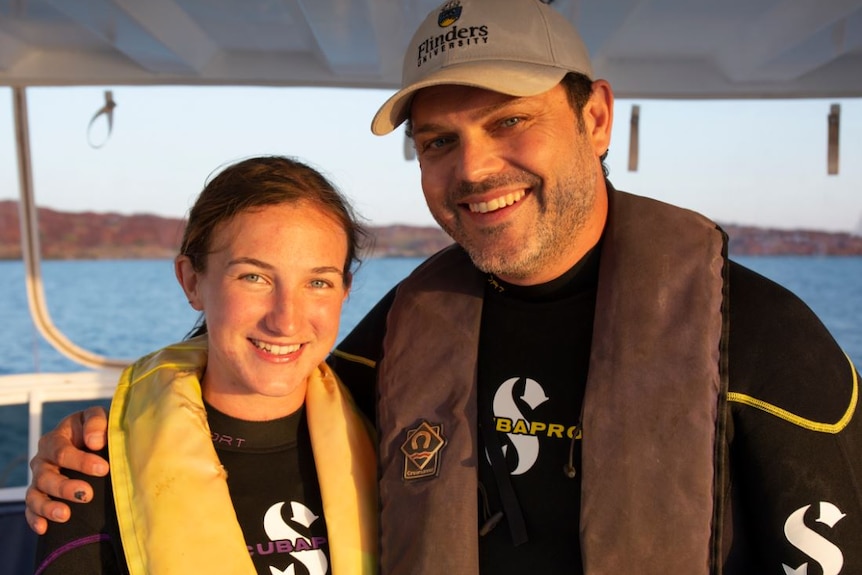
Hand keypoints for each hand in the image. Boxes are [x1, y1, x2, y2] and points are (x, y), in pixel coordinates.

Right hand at [25, 406, 109, 533]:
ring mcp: (39, 478)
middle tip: (86, 494)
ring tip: (65, 515)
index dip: (81, 461)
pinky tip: (44, 528)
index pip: (62, 451)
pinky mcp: (40, 495)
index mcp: (56, 438)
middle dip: (65, 487)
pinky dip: (35, 518)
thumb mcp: (99, 417)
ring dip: (48, 506)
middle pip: (47, 476)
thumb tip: (94, 441)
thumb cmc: (97, 428)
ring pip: (35, 494)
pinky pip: (31, 509)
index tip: (102, 469)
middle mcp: (43, 459)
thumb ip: (96, 422)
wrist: (95, 439)